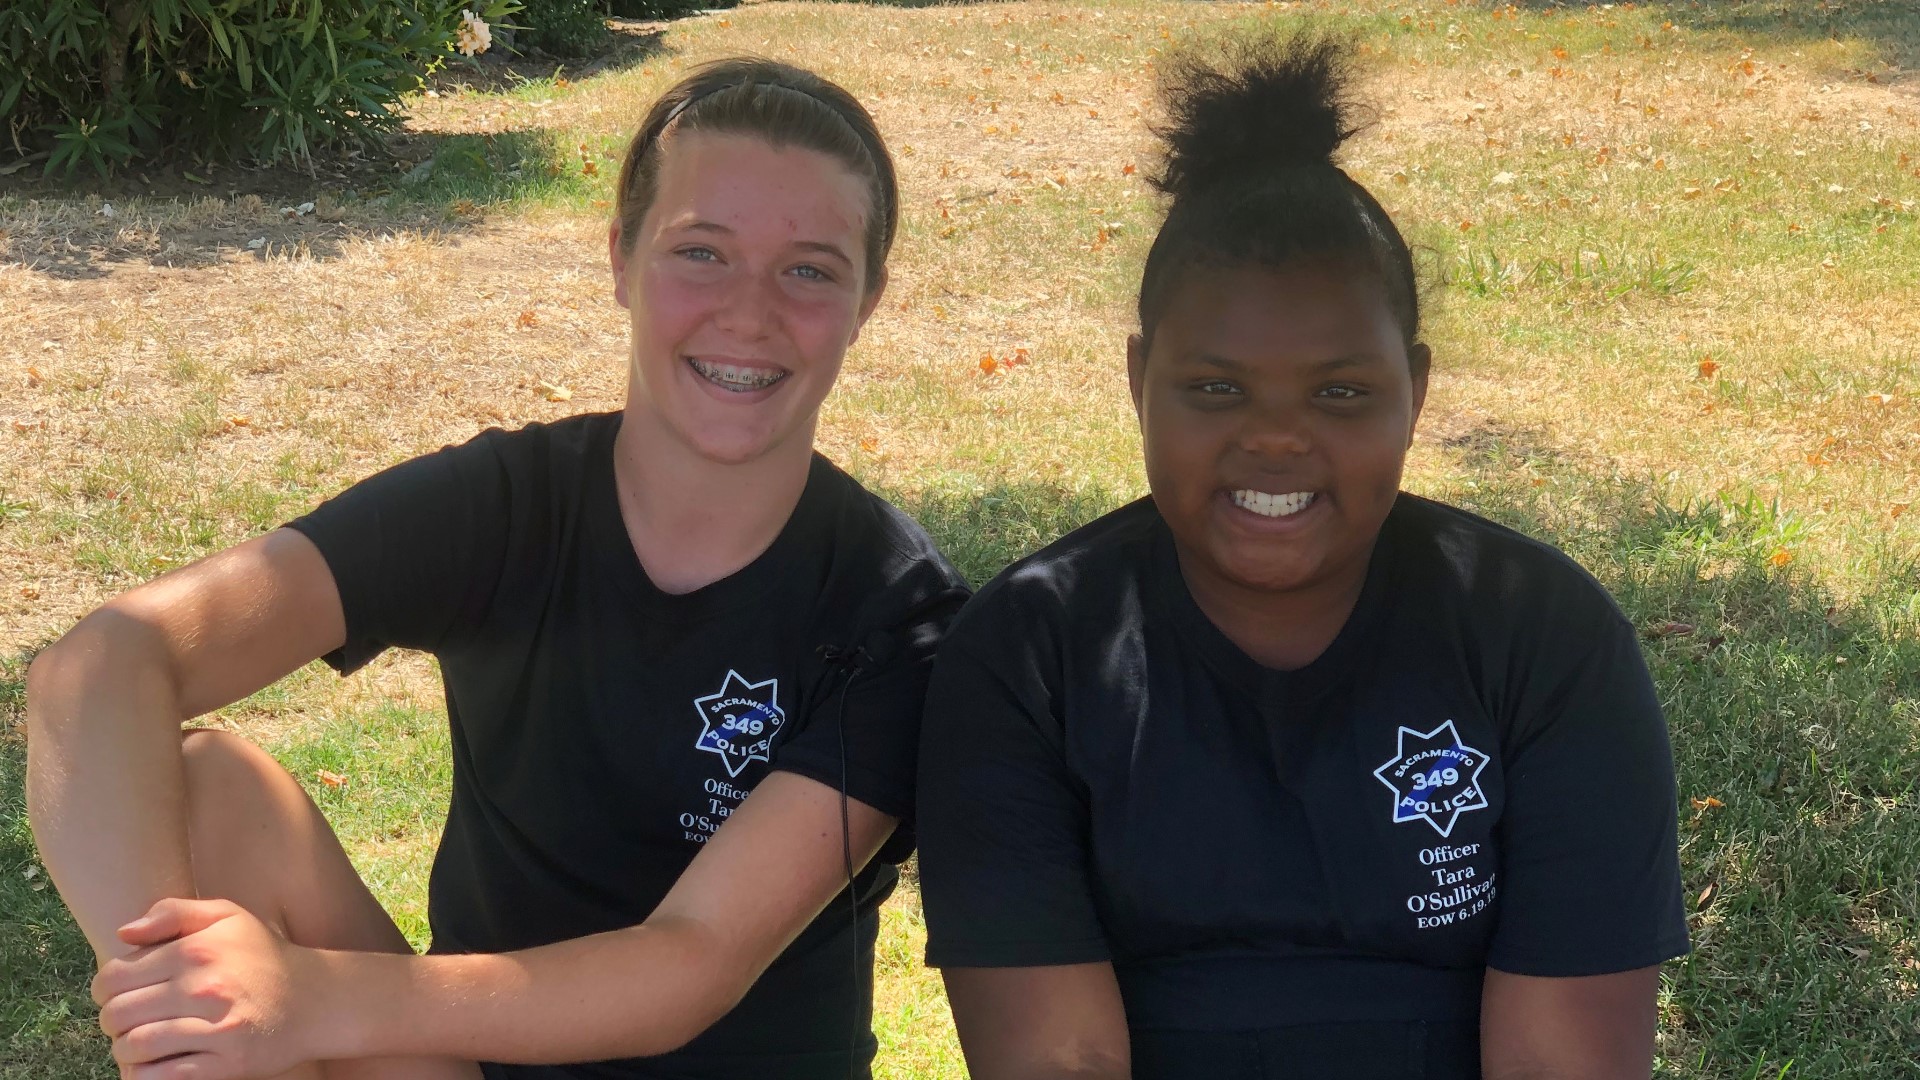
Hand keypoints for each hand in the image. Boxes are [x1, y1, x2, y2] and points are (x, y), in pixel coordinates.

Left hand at [92, 898, 330, 1079]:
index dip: (103, 990)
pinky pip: (162, 1077)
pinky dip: (144, 1075)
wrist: (319, 1000)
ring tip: (137, 1045)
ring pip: (135, 1047)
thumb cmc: (265, 957)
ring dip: (125, 1050)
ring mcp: (216, 1029)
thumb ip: (174, 912)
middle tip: (126, 1022)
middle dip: (111, 1022)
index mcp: (197, 950)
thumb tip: (123, 934)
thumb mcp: (229, 917)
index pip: (115, 977)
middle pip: (119, 1014)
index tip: (116, 995)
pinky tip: (153, 1066)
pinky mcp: (228, 1063)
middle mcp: (204, 988)